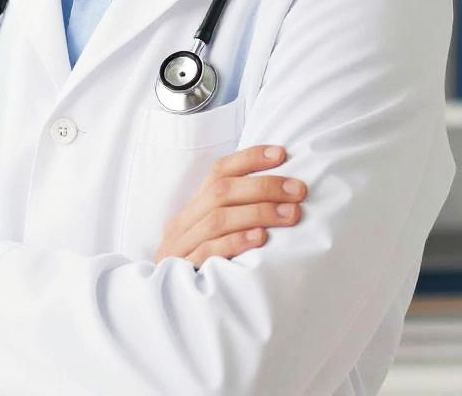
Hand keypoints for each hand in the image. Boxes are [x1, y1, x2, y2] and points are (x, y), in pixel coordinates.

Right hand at [153, 145, 307, 265]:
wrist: (163, 307)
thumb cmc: (197, 267)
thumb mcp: (209, 238)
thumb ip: (232, 217)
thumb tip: (279, 196)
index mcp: (191, 208)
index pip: (218, 172)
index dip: (249, 159)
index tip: (281, 153)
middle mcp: (183, 222)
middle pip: (221, 191)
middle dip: (263, 186)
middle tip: (298, 190)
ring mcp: (181, 245)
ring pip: (218, 218)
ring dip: (258, 212)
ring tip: (291, 213)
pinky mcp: (184, 270)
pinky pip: (209, 251)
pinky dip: (236, 241)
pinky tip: (261, 238)